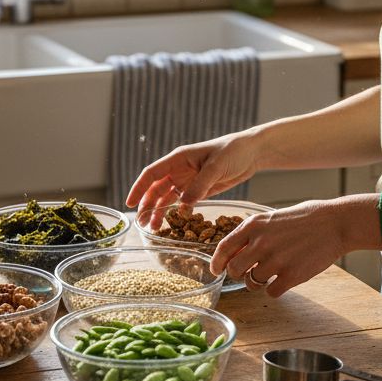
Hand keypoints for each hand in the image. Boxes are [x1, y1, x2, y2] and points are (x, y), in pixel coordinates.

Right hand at [125, 132, 261, 227]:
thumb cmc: (233, 151)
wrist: (252, 153)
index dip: (139, 188)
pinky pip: (183, 202)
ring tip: (154, 228)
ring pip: (167, 197)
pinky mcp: (199, 189)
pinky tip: (173, 224)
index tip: (130, 203)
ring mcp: (189, 180)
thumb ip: (200, 184)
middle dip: (147, 205)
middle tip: (142, 223)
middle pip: (156, 189)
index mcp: (178, 158)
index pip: (152, 174)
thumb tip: (183, 204)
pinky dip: (176, 213)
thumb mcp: (216, 166)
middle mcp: (180, 170)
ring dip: (160, 211)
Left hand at [211, 200, 345, 297]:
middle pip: (234, 270)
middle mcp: (261, 243)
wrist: (335, 223)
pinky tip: (284, 279)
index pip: (223, 248)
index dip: (217, 262)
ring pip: (252, 283)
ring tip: (271, 273)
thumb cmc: (305, 218)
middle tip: (248, 272)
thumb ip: (252, 233)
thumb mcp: (272, 217)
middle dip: (238, 274)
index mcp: (254, 225)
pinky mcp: (291, 276)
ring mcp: (276, 260)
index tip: (216, 270)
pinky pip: (271, 292)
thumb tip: (234, 252)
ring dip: (258, 282)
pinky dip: (275, 289)